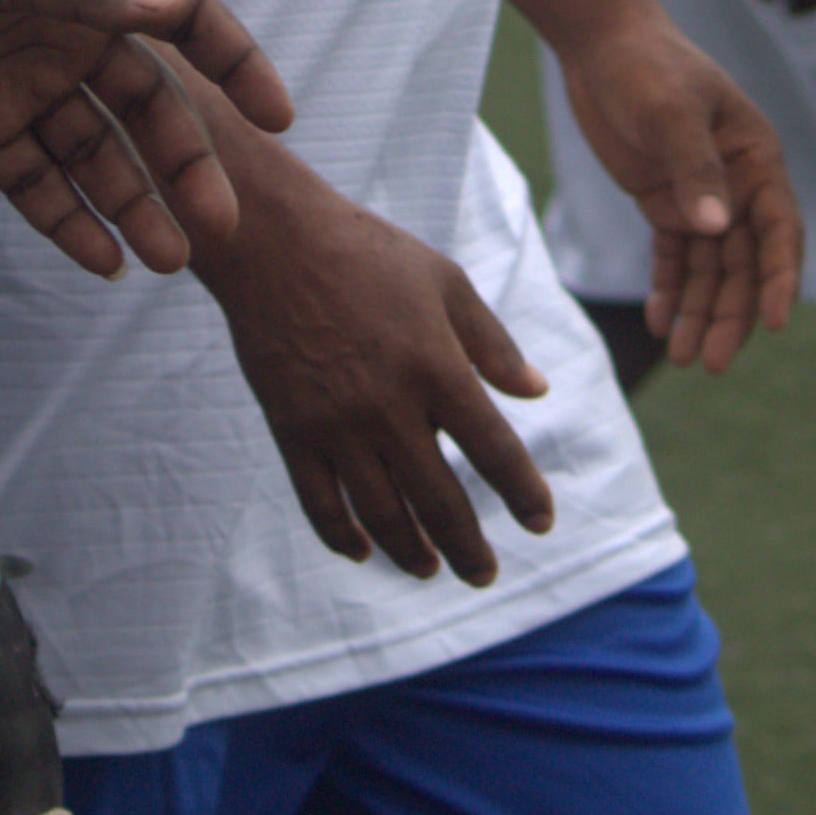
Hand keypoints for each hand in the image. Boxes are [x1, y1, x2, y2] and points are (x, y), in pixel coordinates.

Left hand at [0, 0, 294, 281]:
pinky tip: (103, 262)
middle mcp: (71, 36)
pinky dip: (71, 224)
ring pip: (99, 158)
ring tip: (167, 261)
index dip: (233, 64)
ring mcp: (29, 87)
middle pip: (147, 109)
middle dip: (184, 167)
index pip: (184, 21)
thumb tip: (174, 9)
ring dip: (135, 206)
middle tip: (217, 227)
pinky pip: (40, 186)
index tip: (276, 117)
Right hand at [211, 176, 557, 583]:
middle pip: (440, 501)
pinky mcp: (291, 431)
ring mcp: (336, 425)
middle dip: (468, 547)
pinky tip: (363, 550)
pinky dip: (342, 536)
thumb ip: (493, 343)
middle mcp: (389, 407)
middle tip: (484, 572)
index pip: (495, 451)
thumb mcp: (446, 283)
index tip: (541, 523)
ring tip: (429, 569)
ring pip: (381, 514)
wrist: (274, 242)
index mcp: (437, 367)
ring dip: (411, 551)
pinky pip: (320, 503)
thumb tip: (537, 391)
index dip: (524, 493)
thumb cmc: (369, 254)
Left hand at [552, 7, 802, 371]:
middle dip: (729, 313)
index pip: (778, 229)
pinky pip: (674, 256)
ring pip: (709, 268)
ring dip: (697, 311)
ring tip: (680, 357)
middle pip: (743, 262)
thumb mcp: (669, 112)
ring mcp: (700, 195)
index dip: (779, 278)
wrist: (601, 43)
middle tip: (708, 362)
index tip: (776, 322)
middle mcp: (737, 183)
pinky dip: (668, 289)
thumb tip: (716, 227)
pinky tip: (657, 323)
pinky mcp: (664, 201)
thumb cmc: (646, 66)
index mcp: (756, 158)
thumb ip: (694, 168)